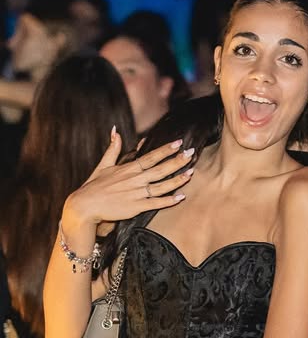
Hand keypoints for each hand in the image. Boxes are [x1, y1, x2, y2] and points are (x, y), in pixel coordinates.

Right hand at [63, 131, 194, 228]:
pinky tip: (181, 197)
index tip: (178, 143)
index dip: (166, 150)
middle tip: (192, 153)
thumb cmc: (94, 186)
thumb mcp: (103, 165)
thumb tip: (115, 130)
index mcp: (128, 168)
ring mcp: (136, 193)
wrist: (85, 206)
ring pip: (162, 185)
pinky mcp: (135, 207)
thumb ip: (113, 148)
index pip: (151, 156)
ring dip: (177, 179)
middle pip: (160, 168)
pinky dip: (169, 200)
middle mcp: (134, 179)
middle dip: (177, 160)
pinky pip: (155, 203)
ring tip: (191, 172)